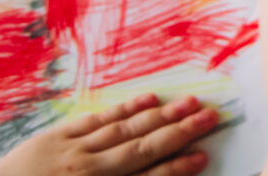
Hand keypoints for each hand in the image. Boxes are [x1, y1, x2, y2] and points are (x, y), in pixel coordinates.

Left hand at [0, 92, 217, 175]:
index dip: (176, 168)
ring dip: (159, 115)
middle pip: (141, 148)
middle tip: (211, 115)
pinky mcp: (56, 138)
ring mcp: (73, 152)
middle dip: (178, 132)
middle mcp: (89, 172)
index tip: (203, 155)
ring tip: (189, 101)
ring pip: (124, 129)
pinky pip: (96, 120)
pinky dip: (123, 109)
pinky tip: (146, 99)